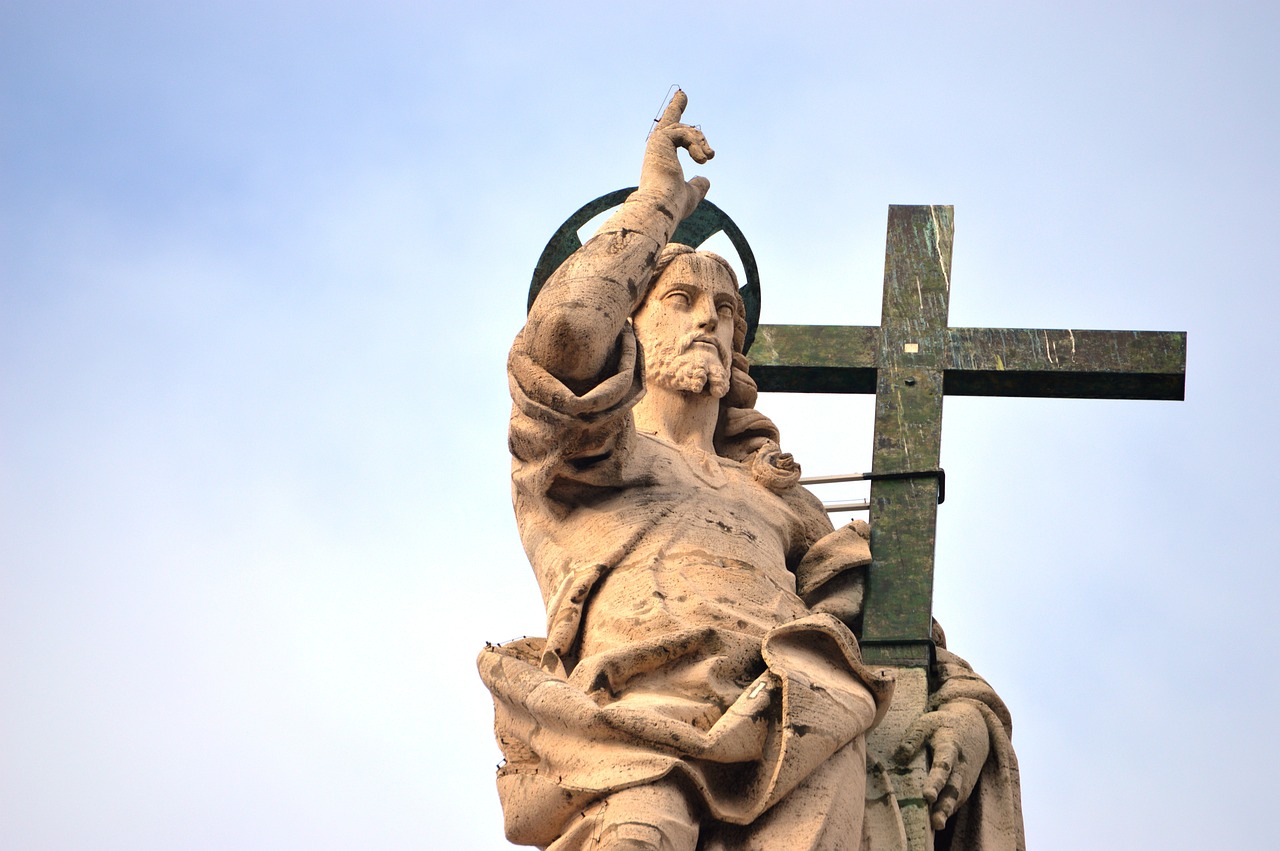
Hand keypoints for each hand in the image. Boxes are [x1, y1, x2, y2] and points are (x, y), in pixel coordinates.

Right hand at [638, 89, 714, 220]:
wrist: (662, 206)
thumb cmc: (674, 205)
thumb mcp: (692, 194)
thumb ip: (697, 186)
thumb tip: (705, 179)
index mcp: (661, 160)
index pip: (669, 135)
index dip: (675, 115)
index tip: (681, 97)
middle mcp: (656, 150)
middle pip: (669, 123)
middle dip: (676, 107)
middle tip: (685, 98)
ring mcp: (656, 143)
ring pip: (683, 129)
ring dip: (700, 141)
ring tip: (709, 156)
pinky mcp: (660, 140)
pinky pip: (684, 133)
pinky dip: (696, 144)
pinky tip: (702, 159)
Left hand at [893, 699, 989, 830]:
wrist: (974, 728)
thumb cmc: (943, 725)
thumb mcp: (928, 722)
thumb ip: (914, 738)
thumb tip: (899, 756)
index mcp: (951, 746)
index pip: (943, 766)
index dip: (936, 781)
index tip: (927, 796)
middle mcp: (961, 765)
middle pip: (953, 788)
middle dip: (945, 805)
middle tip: (936, 821)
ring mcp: (965, 777)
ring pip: (957, 797)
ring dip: (947, 812)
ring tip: (936, 825)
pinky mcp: (964, 785)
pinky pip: (957, 799)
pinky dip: (949, 810)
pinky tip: (936, 822)